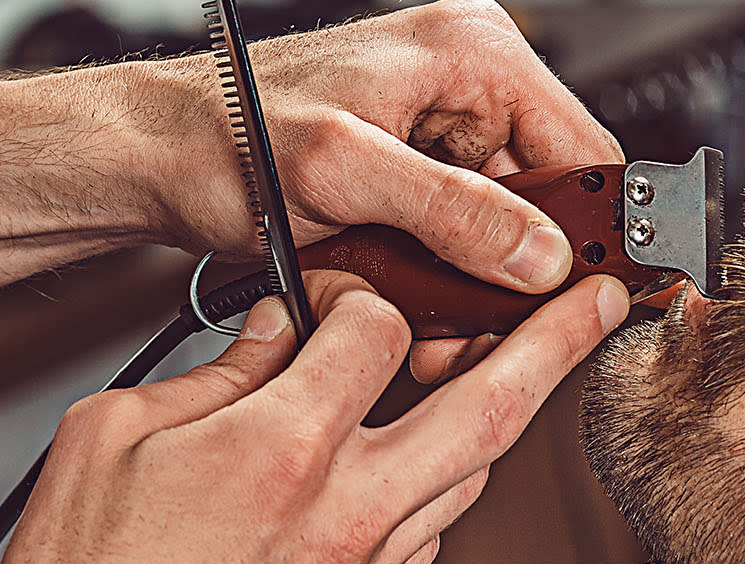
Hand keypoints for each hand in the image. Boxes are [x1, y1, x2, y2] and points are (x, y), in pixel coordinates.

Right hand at [0, 270, 630, 563]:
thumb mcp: (110, 440)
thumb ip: (211, 376)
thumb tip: (272, 338)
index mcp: (281, 449)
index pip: (375, 331)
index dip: (356, 298)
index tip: (332, 302)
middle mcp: (345, 512)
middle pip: (487, 407)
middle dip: (556, 344)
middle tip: (599, 305)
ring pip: (469, 477)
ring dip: (500, 418)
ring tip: (525, 373)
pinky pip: (429, 537)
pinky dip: (437, 489)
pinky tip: (430, 466)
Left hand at [122, 0, 621, 292]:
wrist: (153, 157)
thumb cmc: (224, 136)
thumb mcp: (344, 174)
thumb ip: (451, 212)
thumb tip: (540, 256)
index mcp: (471, 53)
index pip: (583, 149)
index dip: (591, 231)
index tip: (587, 297)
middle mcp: (466, 82)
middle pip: (549, 197)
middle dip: (518, 274)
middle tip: (486, 329)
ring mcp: (441, 128)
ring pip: (506, 229)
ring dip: (476, 289)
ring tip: (435, 328)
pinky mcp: (414, 170)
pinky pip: (462, 235)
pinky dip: (443, 281)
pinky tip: (411, 306)